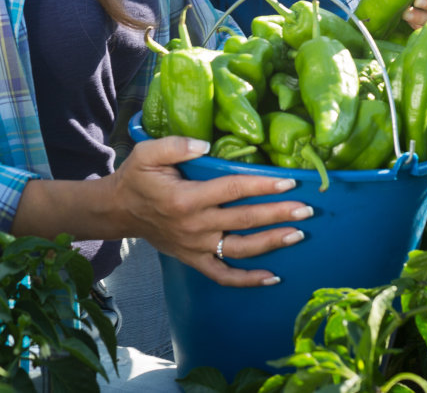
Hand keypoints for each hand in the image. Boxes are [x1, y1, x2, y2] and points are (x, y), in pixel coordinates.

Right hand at [109, 135, 311, 287]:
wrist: (119, 211)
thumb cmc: (137, 178)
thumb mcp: (147, 153)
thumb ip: (175, 145)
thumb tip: (206, 146)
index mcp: (186, 198)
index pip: (232, 190)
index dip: (262, 186)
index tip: (288, 182)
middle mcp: (195, 225)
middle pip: (245, 220)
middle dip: (278, 214)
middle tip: (307, 209)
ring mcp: (196, 246)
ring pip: (241, 249)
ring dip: (272, 243)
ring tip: (298, 234)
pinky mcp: (194, 260)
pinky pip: (223, 275)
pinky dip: (248, 280)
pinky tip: (272, 278)